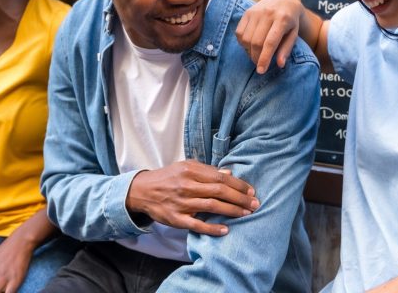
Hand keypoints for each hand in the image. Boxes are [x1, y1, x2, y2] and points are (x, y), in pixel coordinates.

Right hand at [125, 160, 258, 235]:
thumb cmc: (168, 178)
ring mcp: (181, 203)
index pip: (220, 177)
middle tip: (255, 204)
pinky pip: (197, 225)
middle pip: (219, 191)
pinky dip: (212, 228)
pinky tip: (226, 229)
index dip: (238, 185)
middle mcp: (186, 185)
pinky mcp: (176, 219)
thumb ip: (207, 171)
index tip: (251, 191)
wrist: (142, 191)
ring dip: (232, 210)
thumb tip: (229, 174)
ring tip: (246, 214)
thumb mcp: (185, 167)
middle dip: (240, 198)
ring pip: (211, 206)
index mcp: (189, 170)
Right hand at [235, 0, 303, 73]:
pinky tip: (250, 44)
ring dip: (249, 51)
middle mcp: (268, 13)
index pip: (270, 42)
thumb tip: (280, 64)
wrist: (284, 1)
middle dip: (256, 57)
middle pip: (256, 42)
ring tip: (255, 54)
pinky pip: (239, 32)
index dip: (264, 58)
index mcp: (283, 19)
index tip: (261, 70)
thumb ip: (286, 49)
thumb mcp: (294, 34)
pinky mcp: (247, 12)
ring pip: (246, 38)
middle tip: (259, 63)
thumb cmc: (290, 21)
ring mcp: (256, 11)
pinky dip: (242, 42)